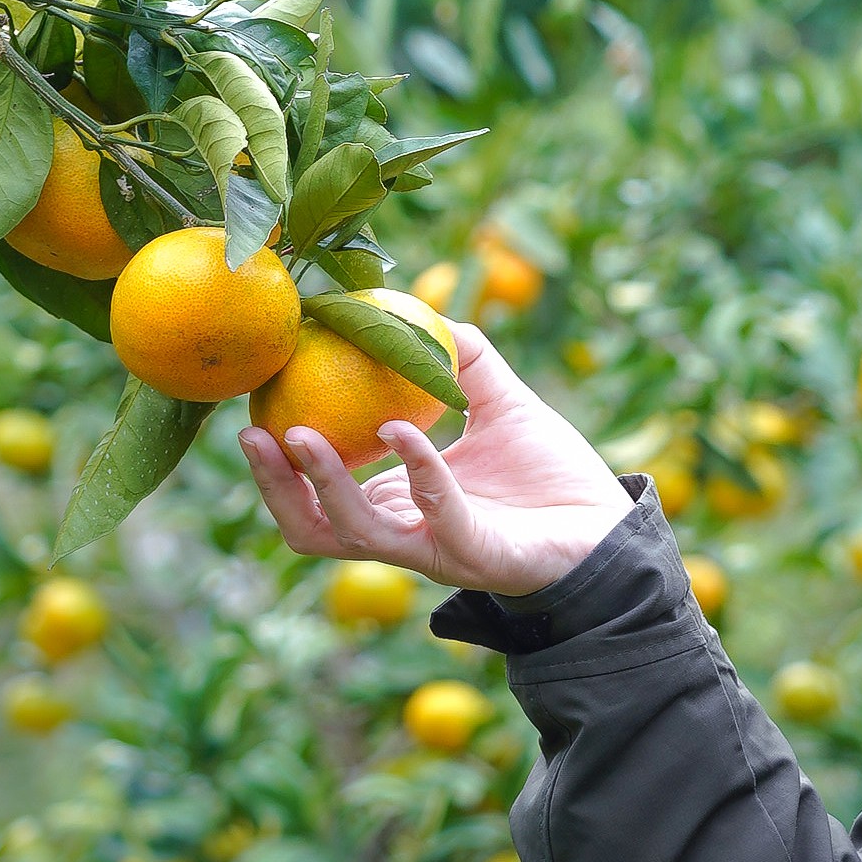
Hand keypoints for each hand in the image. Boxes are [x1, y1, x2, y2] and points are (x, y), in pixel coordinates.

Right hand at [239, 322, 634, 595]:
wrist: (611, 525)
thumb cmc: (551, 474)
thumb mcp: (500, 402)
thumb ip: (458, 359)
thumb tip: (411, 305)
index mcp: (395, 505)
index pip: (314, 497)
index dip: (276, 463)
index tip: (254, 407)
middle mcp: (404, 535)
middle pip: (312, 528)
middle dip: (275, 486)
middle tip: (250, 433)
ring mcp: (436, 550)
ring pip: (355, 534)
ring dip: (322, 486)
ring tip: (300, 435)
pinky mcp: (477, 555)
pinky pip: (435, 516)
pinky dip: (416, 471)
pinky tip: (401, 429)